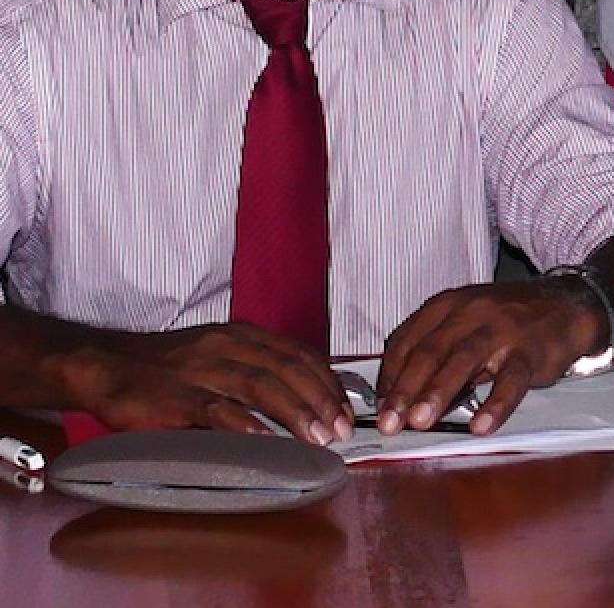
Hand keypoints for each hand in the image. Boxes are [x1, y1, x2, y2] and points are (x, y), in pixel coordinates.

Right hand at [59, 323, 350, 444]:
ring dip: (294, 412)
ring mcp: (200, 370)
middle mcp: (226, 346)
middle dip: (320, 399)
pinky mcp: (174, 396)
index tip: (346, 407)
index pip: (298, 354)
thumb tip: (301, 396)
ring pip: (259, 385)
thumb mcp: (218, 354)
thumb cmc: (167, 367)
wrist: (105, 364)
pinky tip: (264, 439)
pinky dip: (243, 423)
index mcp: (241, 335)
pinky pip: (215, 409)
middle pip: (287, 369)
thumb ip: (255, 368)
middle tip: (342, 428)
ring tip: (317, 436)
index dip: (326, 380)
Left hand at [374, 281, 597, 434]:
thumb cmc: (506, 321)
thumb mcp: (466, 325)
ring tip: (421, 423)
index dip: (388, 376)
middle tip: (389, 423)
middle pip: (429, 352)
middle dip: (405, 390)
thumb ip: (436, 355)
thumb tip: (401, 399)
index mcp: (446, 306)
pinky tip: (481, 426)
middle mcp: (469, 313)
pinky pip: (510, 381)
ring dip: (438, 393)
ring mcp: (500, 330)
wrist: (565, 305)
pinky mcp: (529, 351)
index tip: (379, 407)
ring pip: (463, 361)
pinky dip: (494, 405)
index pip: (406, 340)